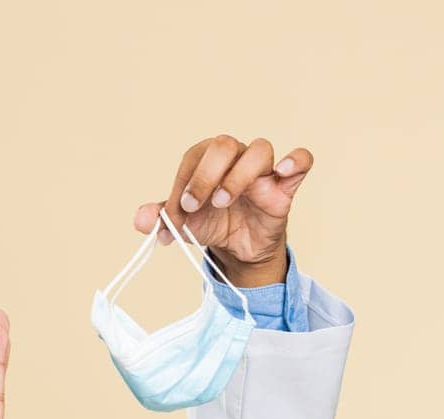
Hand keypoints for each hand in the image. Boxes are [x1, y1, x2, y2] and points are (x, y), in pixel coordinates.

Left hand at [133, 135, 313, 286]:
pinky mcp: (285, 186)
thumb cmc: (213, 223)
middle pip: (224, 144)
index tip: (173, 214)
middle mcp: (236, 157)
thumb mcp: (184, 224)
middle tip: (194, 205)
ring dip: (238, 175)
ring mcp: (263, 170)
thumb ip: (162, 219)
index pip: (193, 158)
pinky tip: (282, 171)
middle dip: (205, 175)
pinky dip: (296, 160)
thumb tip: (141, 219)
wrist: (238, 248)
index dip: (181, 184)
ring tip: (223, 202)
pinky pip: (302, 160)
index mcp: (208, 160)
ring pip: (259, 150)